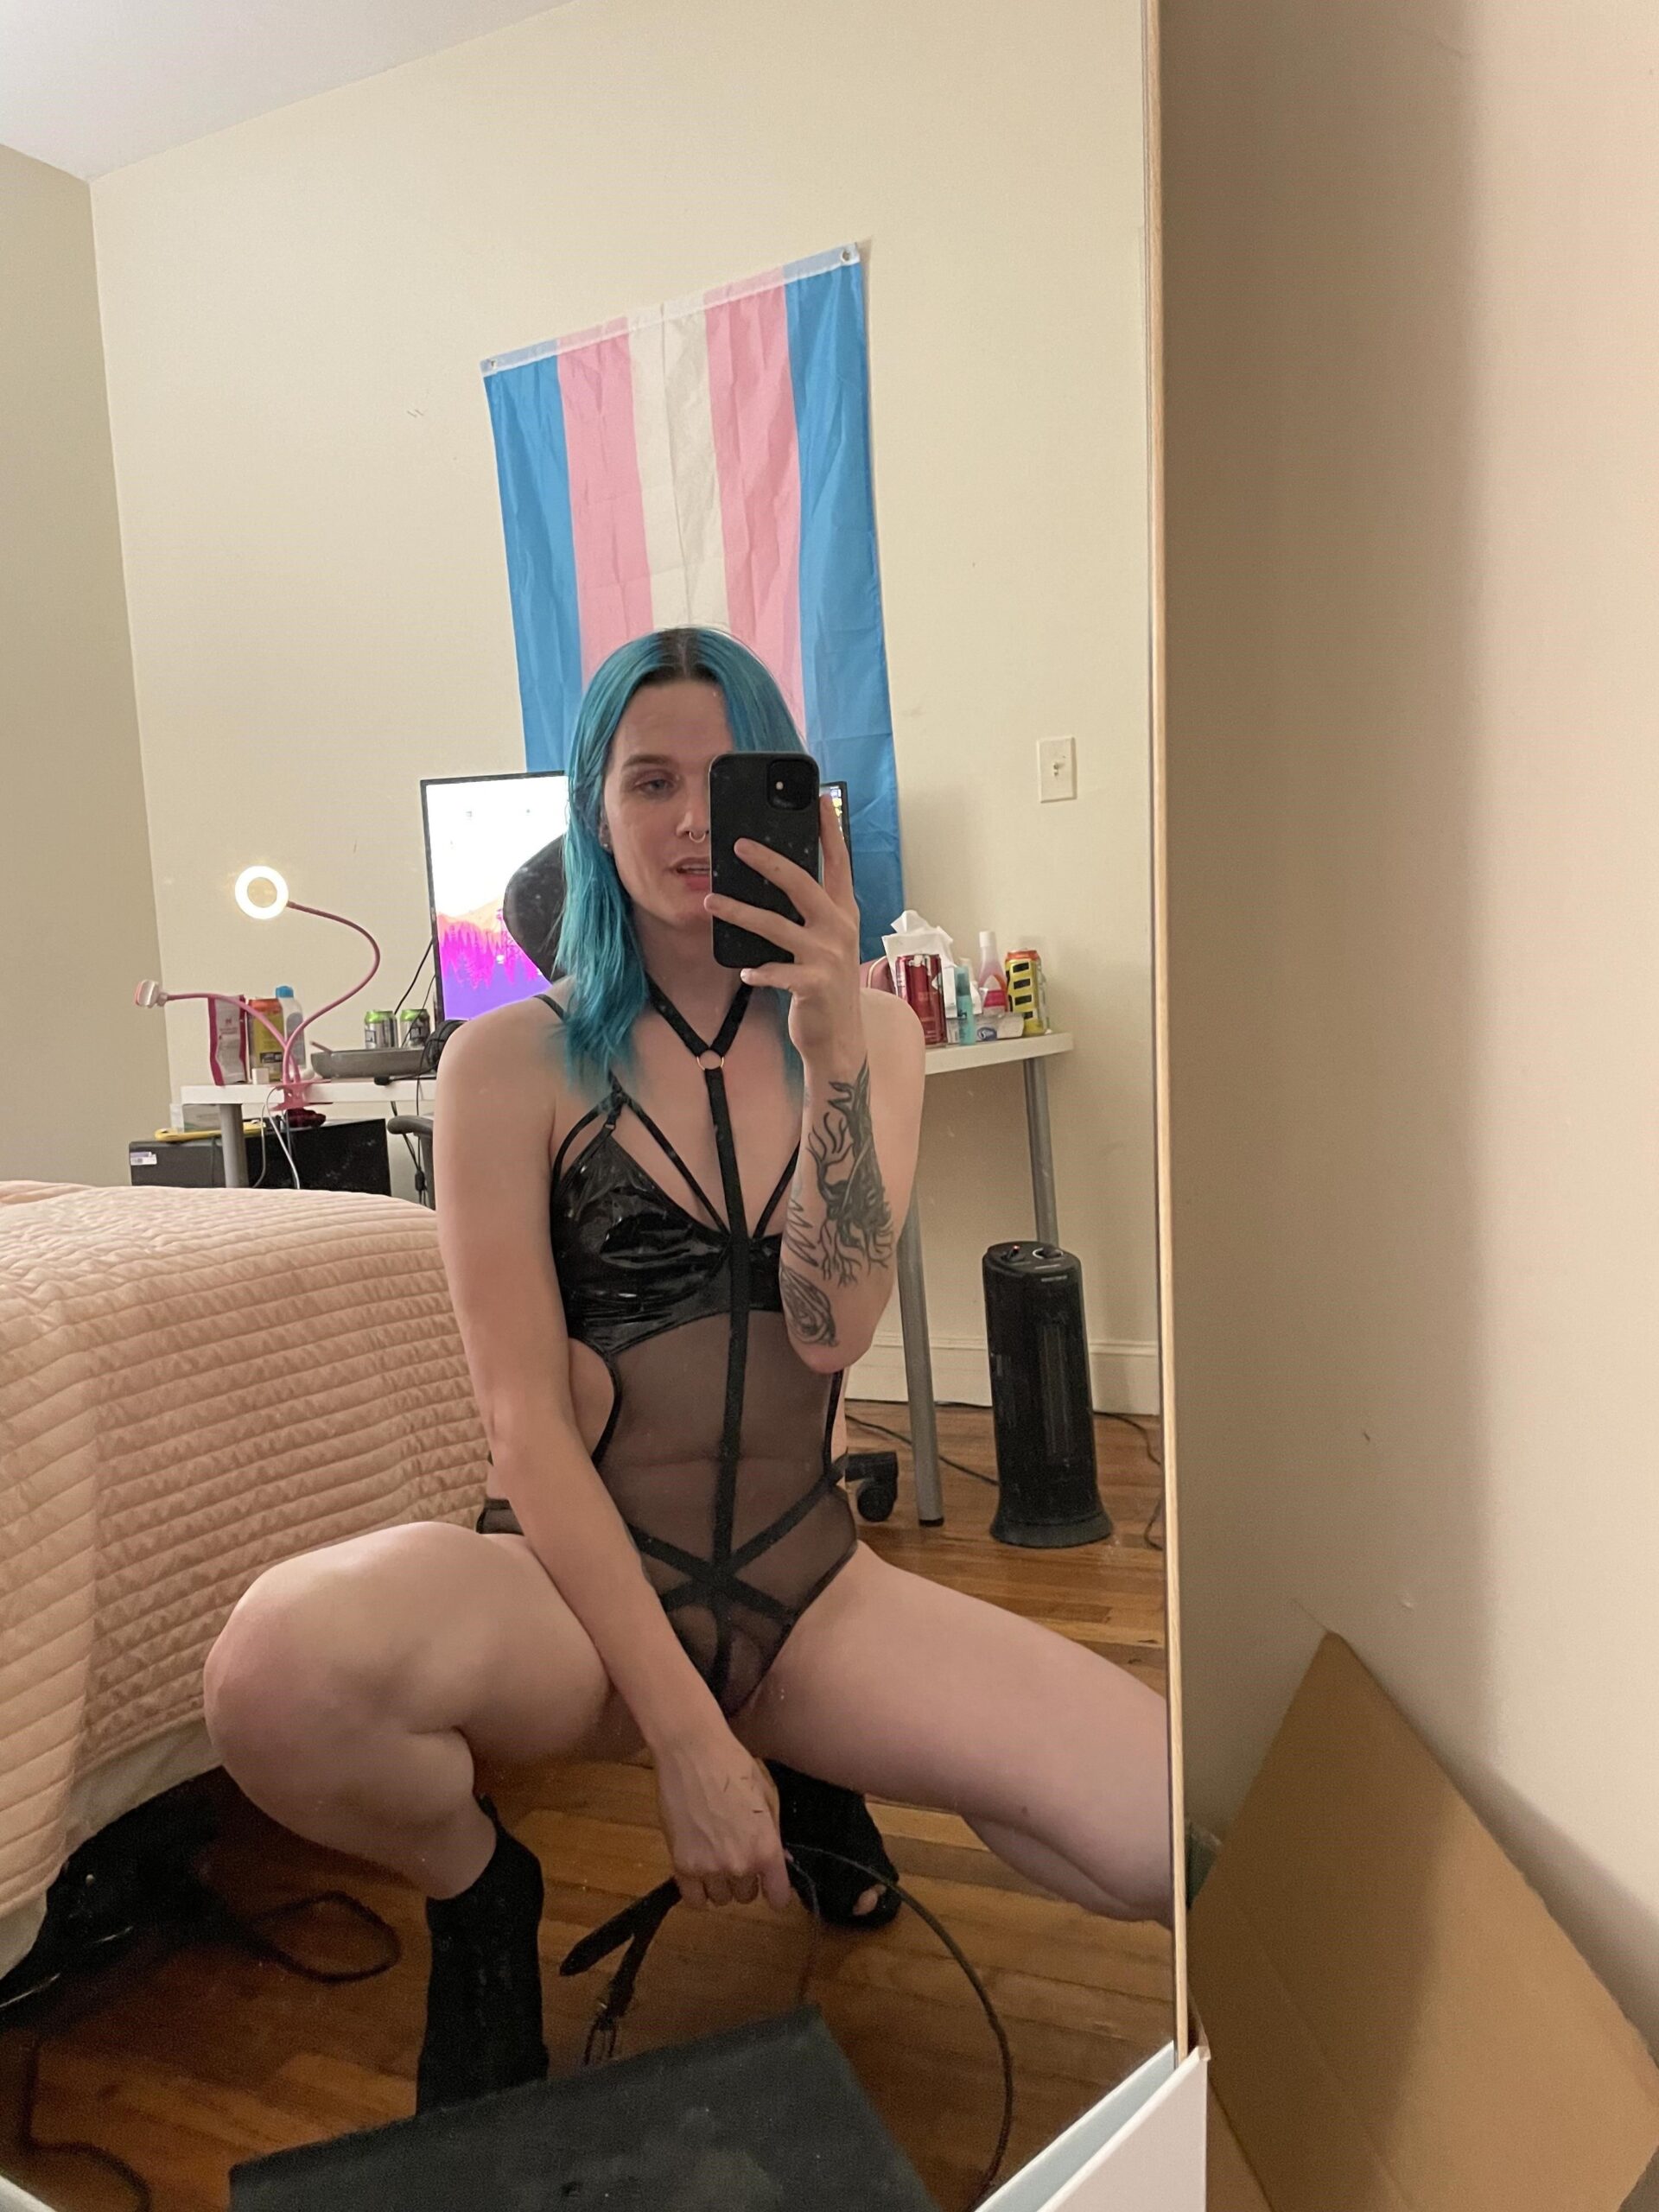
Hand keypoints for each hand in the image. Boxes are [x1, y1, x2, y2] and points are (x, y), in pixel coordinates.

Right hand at [652, 1728, 793, 1910]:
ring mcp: (709, 1867)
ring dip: (721, 1883)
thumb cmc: (735, 1766)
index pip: (778, 1897)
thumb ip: (774, 1835)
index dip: (775, 1891)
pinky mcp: (681, 1864)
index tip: (769, 1884)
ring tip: (714, 1853)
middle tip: (735, 1850)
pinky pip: (694, 1900)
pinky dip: (698, 1891)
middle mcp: (740, 1865)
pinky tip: (698, 1868)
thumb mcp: (767, 1797)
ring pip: (721, 1898)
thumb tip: (781, 1863)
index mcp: (766, 1848)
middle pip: (747, 1896)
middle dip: (745, 1877)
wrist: (692, 1751)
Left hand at [705, 796, 862, 1065]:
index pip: (838, 863)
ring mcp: (828, 956)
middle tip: (738, 845)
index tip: (819, 799)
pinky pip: (778, 972)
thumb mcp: (825, 942)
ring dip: (740, 913)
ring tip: (710, 902)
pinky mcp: (814, 985)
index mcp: (842, 912)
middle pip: (802, 885)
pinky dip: (759, 970)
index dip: (830, 831)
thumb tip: (773, 879)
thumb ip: (809, 912)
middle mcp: (839, 928)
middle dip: (769, 862)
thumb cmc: (824, 983)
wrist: (839, 1038)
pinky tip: (744, 969)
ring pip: (777, 926)